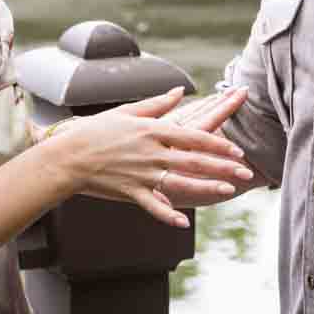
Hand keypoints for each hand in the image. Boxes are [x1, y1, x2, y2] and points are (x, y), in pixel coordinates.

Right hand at [51, 87, 253, 227]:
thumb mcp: (127, 112)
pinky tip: (185, 222)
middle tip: (246, 173)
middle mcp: (150, 152)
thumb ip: (157, 104)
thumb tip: (180, 91)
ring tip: (227, 191)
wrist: (68, 156)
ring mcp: (141, 174)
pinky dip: (168, 214)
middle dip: (222, 167)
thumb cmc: (96, 131)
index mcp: (152, 130)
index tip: (237, 151)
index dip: (217, 144)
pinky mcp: (130, 191)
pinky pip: (153, 205)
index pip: (193, 136)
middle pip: (193, 160)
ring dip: (206, 187)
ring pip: (180, 182)